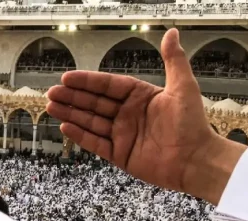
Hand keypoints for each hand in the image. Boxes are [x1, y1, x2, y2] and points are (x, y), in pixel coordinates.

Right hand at [46, 28, 245, 204]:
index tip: (68, 77)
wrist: (196, 160)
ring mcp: (122, 135)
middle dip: (72, 97)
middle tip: (52, 92)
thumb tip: (171, 33)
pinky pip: (95, 143)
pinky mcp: (120, 154)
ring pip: (91, 121)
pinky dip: (80, 135)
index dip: (87, 81)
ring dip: (71, 113)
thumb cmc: (193, 124)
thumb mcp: (183, 87)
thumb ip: (173, 60)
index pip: (108, 86)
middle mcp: (128, 115)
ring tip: (52, 106)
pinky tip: (65, 126)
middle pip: (94, 103)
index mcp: (140, 97)